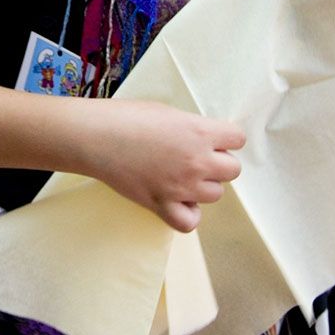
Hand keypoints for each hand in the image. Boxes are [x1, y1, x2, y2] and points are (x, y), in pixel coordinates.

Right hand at [93, 99, 244, 232]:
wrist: (97, 137)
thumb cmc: (129, 116)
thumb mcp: (169, 113)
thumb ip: (192, 128)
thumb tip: (203, 139)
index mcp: (200, 132)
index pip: (238, 138)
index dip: (226, 137)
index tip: (211, 137)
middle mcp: (198, 162)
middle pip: (232, 170)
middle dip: (218, 162)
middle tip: (195, 155)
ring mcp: (182, 188)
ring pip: (215, 194)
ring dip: (203, 185)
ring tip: (182, 175)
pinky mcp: (163, 206)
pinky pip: (191, 221)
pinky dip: (188, 212)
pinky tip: (177, 199)